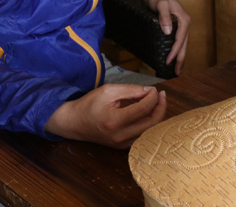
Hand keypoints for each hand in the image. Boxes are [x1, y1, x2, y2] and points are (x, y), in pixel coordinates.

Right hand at [45, 83, 166, 147]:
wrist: (74, 122)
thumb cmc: (90, 104)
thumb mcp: (109, 90)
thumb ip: (132, 90)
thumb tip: (151, 91)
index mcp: (115, 121)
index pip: (144, 109)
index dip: (153, 97)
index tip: (155, 89)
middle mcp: (120, 136)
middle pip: (151, 123)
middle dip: (160, 107)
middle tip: (161, 95)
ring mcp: (121, 144)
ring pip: (149, 131)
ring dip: (156, 116)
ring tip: (157, 102)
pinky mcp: (122, 146)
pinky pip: (142, 136)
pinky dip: (149, 124)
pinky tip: (148, 112)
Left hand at [146, 0, 189, 74]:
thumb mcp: (160, 5)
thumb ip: (164, 17)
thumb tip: (168, 32)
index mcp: (184, 20)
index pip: (180, 40)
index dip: (174, 52)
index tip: (168, 62)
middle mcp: (186, 24)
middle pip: (184, 45)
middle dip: (181, 59)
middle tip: (177, 73)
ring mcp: (183, 26)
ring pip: (184, 44)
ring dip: (181, 57)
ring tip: (178, 70)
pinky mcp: (179, 27)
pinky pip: (180, 41)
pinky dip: (178, 50)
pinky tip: (176, 57)